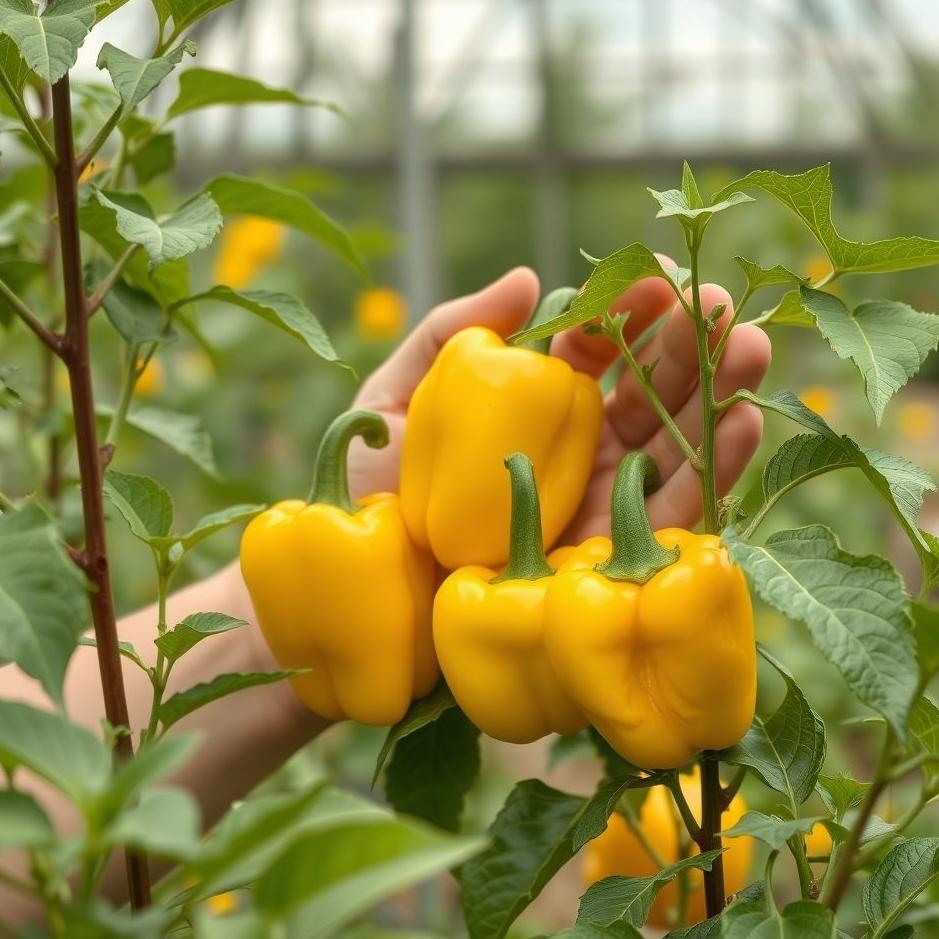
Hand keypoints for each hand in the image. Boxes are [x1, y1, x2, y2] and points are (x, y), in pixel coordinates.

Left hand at [350, 266, 770, 538]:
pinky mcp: (606, 565)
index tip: (654, 280)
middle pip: (644, 395)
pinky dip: (712, 472)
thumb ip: (448, 336)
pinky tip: (742, 423)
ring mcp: (594, 508)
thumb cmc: (367, 494)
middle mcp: (573, 455)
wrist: (353, 592)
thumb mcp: (393, 402)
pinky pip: (670, 518)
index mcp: (529, 411)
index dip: (624, 314)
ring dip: (717, 397)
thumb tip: (525, 278)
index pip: (592, 353)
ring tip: (750, 348)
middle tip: (722, 305)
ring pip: (672, 447)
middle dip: (688, 347)